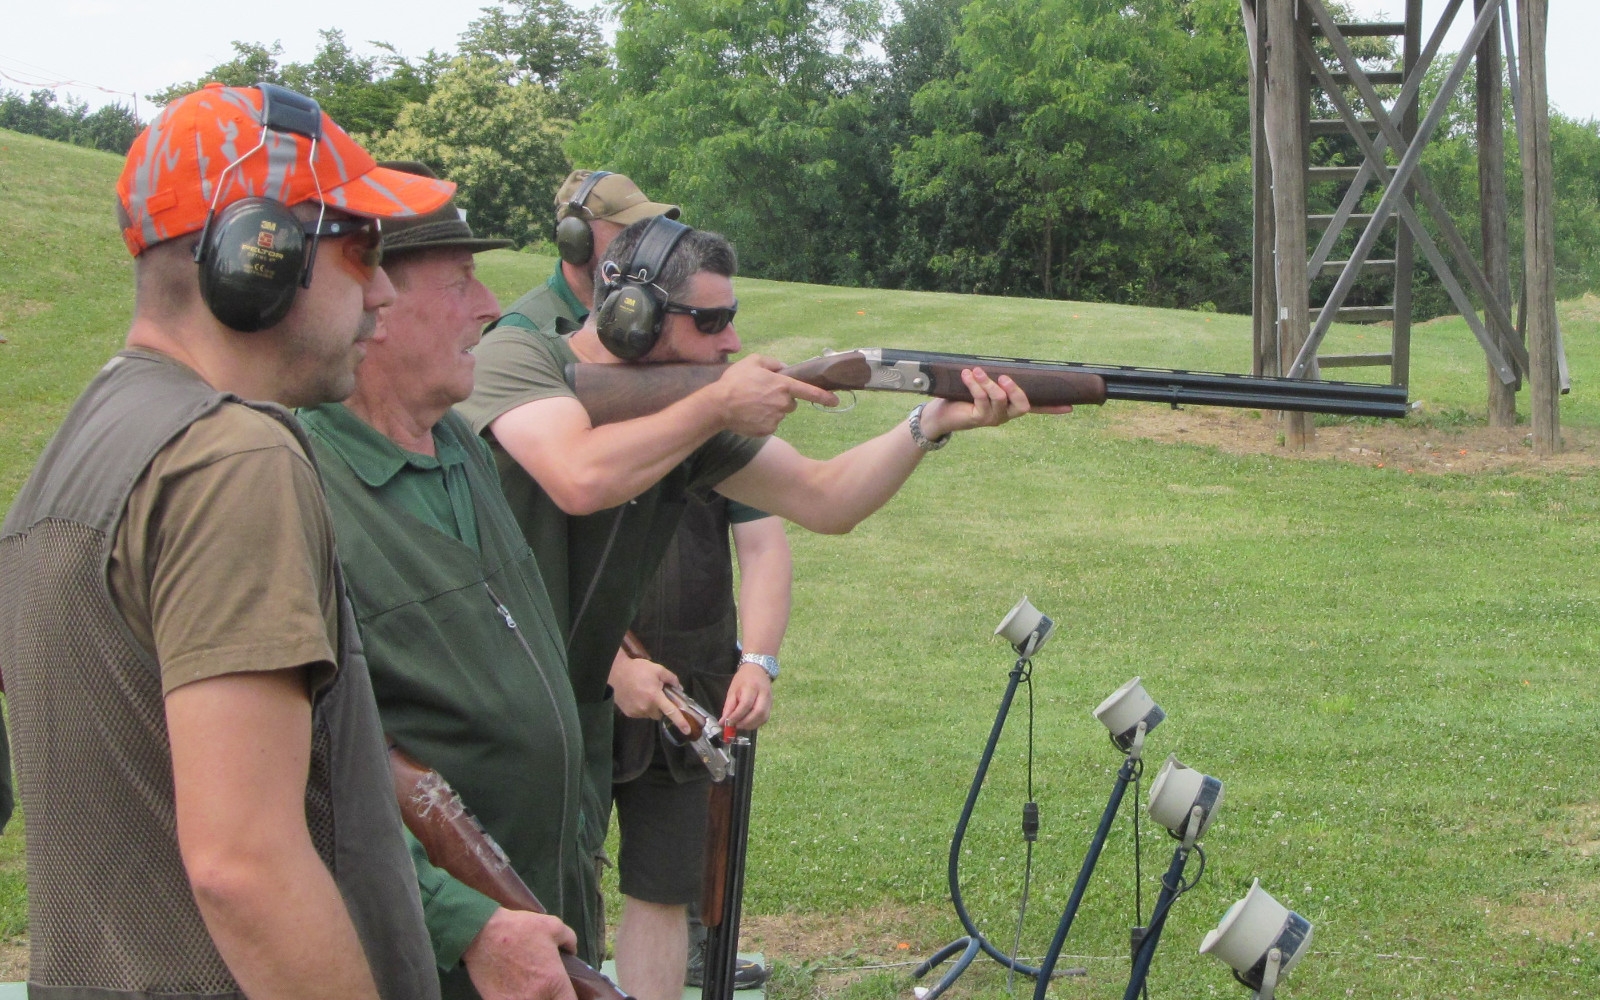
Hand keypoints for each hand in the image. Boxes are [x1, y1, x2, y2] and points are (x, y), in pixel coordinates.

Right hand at [463, 908, 577, 999]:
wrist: (481, 933)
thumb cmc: (519, 928)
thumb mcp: (552, 925)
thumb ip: (569, 939)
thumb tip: (572, 951)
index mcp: (554, 982)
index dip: (570, 997)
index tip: (564, 992)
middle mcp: (537, 998)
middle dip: (550, 997)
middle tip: (548, 989)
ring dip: (533, 997)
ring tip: (530, 988)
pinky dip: (514, 998)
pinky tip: (514, 991)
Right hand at [608, 653, 691, 734]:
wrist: (615, 673)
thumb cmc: (637, 670)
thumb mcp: (657, 669)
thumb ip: (671, 678)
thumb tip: (679, 687)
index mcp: (655, 697)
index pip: (671, 711)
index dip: (680, 721)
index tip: (687, 731)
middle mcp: (646, 707)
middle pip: (660, 714)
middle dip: (661, 707)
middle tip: (657, 695)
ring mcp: (636, 712)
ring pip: (650, 714)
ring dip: (651, 707)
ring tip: (644, 694)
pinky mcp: (629, 713)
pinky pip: (640, 714)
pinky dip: (642, 708)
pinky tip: (637, 697)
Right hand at [708, 355, 839, 436]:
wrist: (718, 406)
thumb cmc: (735, 381)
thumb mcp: (753, 361)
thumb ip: (772, 362)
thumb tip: (783, 368)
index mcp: (783, 385)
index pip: (810, 392)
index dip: (824, 396)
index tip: (835, 400)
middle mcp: (783, 404)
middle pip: (791, 403)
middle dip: (781, 399)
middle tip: (762, 394)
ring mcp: (775, 419)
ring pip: (779, 414)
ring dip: (771, 409)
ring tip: (752, 404)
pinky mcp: (767, 430)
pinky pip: (770, 425)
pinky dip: (762, 420)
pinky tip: (749, 414)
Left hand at [720, 662, 772, 729]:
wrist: (757, 670)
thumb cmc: (743, 679)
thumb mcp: (732, 690)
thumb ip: (728, 707)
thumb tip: (723, 722)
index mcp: (752, 687)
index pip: (746, 704)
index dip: (737, 716)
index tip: (728, 723)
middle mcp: (764, 693)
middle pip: (758, 712)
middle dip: (746, 723)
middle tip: (735, 726)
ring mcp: (770, 699)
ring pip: (764, 717)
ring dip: (751, 725)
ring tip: (741, 725)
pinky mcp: (771, 704)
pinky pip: (765, 718)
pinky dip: (756, 723)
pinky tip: (748, 723)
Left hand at [918, 367, 1071, 438]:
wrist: (940, 414)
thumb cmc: (962, 395)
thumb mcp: (982, 384)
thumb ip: (995, 377)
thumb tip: (1001, 361)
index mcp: (1010, 406)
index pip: (1036, 408)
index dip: (1052, 408)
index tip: (1070, 408)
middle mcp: (1005, 415)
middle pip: (1022, 406)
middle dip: (1015, 390)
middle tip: (1005, 377)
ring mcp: (993, 418)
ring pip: (999, 399)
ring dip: (988, 382)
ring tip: (976, 370)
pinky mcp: (978, 418)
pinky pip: (981, 399)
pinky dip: (975, 385)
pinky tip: (967, 375)